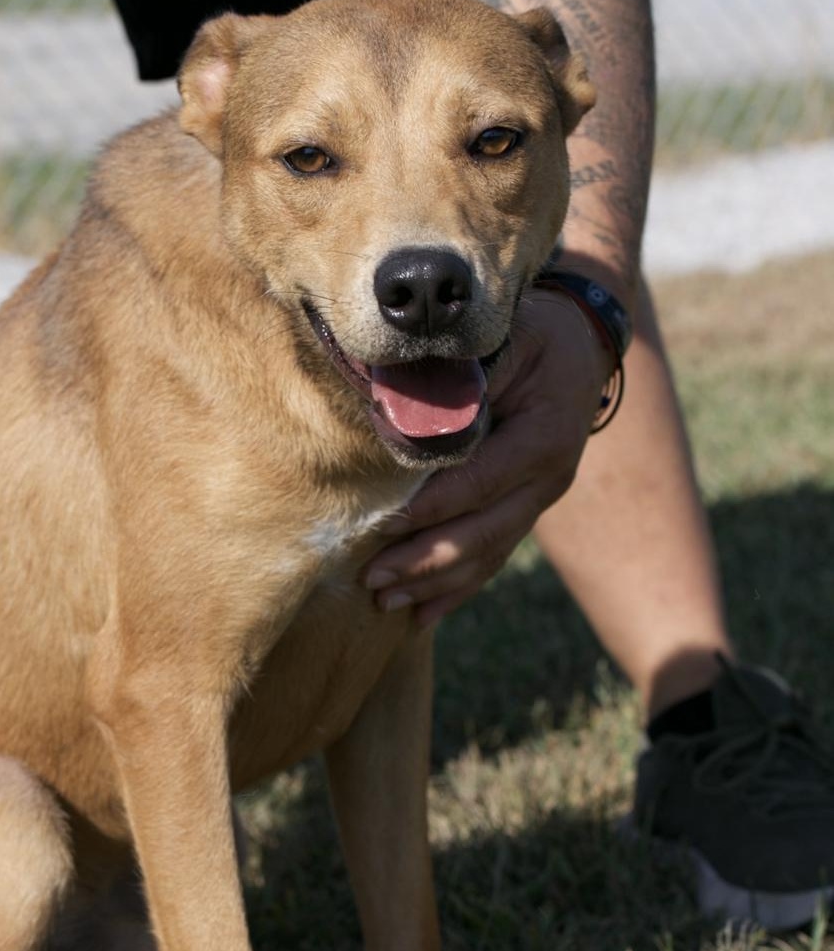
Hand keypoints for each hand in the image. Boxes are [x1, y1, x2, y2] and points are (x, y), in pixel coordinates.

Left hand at [362, 288, 613, 626]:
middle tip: (371, 578)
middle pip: (482, 532)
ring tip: (384, 603)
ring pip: (486, 554)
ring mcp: (539, 500)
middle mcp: (548, 478)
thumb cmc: (535, 334)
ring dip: (433, 584)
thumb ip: (469, 374)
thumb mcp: (510, 335)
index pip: (480, 482)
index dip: (432, 507)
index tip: (383, 524)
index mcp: (543, 438)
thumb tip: (413, 405)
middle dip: (423, 561)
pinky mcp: (526, 510)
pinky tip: (422, 616)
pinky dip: (456, 589)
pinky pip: (491, 556)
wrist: (580, 347)